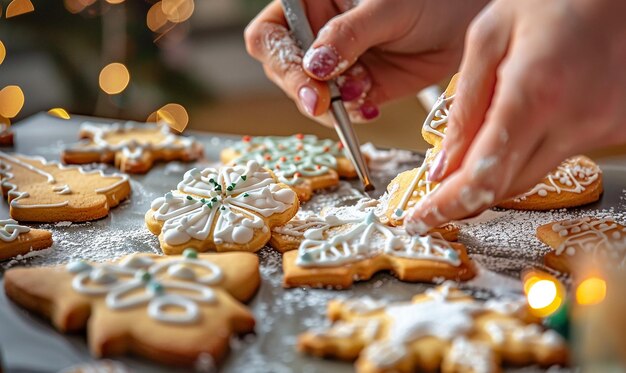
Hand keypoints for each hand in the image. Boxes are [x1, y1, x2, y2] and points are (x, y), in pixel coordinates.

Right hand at [244, 0, 487, 125]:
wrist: (466, 18)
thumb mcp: (385, 7)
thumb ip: (348, 35)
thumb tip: (313, 67)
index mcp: (311, 5)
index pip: (269, 35)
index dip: (279, 59)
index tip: (307, 79)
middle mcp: (317, 36)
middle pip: (284, 72)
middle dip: (304, 90)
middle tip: (325, 102)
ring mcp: (337, 66)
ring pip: (311, 97)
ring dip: (333, 104)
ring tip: (364, 89)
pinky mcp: (359, 89)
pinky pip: (342, 112)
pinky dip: (353, 113)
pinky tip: (372, 102)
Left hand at [406, 0, 625, 233]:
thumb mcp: (489, 35)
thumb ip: (464, 106)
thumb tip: (442, 164)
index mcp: (534, 93)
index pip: (481, 176)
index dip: (446, 207)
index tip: (421, 219)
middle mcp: (573, 120)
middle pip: (504, 187)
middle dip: (463, 196)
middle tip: (435, 194)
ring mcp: (599, 129)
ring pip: (529, 178)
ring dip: (493, 175)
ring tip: (473, 150)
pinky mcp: (614, 129)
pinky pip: (556, 158)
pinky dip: (526, 154)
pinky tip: (518, 127)